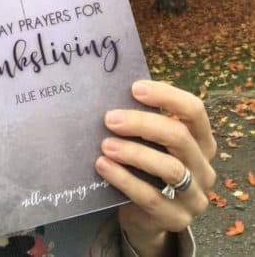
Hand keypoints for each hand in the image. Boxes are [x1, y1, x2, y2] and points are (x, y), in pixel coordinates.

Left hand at [95, 80, 216, 256]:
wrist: (143, 214)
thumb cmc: (145, 165)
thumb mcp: (150, 141)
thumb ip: (143, 120)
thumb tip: (115, 90)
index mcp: (201, 141)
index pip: (195, 111)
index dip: (167, 96)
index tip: (135, 88)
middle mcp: (204, 167)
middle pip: (180, 137)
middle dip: (143, 124)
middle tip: (110, 119)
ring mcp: (194, 196)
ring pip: (170, 169)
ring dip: (134, 153)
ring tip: (105, 145)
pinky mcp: (177, 219)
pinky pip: (151, 198)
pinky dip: (124, 179)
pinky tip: (103, 166)